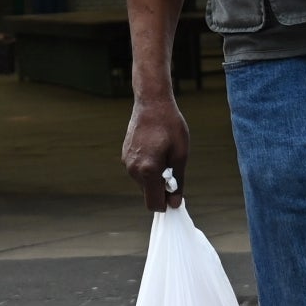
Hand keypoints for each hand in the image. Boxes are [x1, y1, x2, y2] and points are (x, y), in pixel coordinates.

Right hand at [122, 94, 189, 209]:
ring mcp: (126, 162)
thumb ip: (178, 182)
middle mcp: (133, 169)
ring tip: (165, 154)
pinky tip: (156, 149)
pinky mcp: (124, 155)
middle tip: (173, 167)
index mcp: (148, 170)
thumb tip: (175, 204)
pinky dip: (148, 167)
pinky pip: (138, 170)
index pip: (154, 204)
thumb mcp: (181, 154)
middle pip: (148, 193)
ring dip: (155, 176)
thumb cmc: (170, 126)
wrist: (152, 102)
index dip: (166, 204)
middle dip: (161, 188)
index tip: (176, 195)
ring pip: (143, 182)